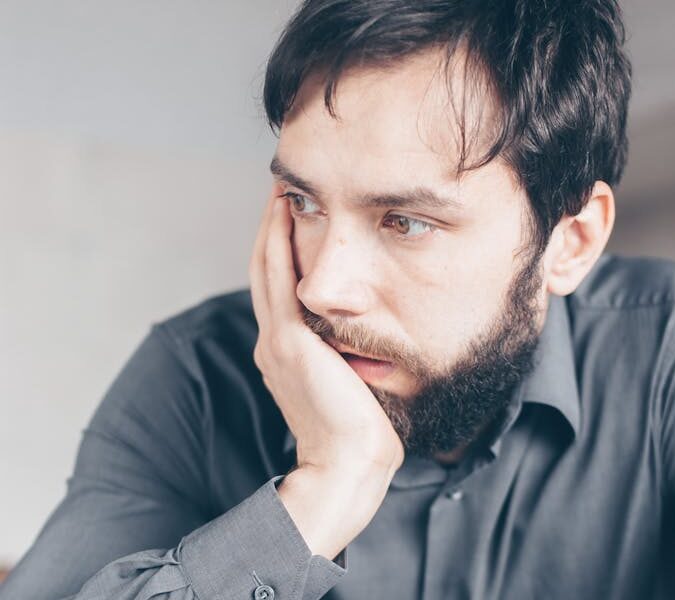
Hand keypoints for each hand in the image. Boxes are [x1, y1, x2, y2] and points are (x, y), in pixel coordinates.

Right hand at [248, 186, 403, 556]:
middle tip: (281, 191)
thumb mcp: (347, 385)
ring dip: (272, 228)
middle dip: (271, 230)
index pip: (277, 291)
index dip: (280, 253)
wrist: (347, 465)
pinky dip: (279, 245)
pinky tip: (284, 214)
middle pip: (265, 272)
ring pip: (267, 269)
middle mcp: (273, 343)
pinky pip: (280, 280)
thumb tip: (363, 338)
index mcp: (285, 353)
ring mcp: (277, 341)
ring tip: (280, 191)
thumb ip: (343, 356)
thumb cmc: (359, 432)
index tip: (292, 220)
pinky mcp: (290, 342)